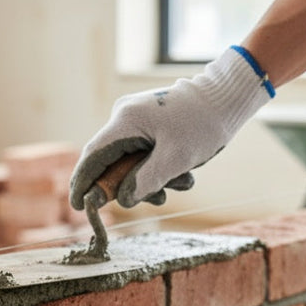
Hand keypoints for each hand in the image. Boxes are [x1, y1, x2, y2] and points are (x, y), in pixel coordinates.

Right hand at [70, 47, 272, 209]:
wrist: (226, 98)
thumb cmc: (203, 125)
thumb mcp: (175, 159)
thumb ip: (145, 181)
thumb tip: (124, 200)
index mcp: (125, 122)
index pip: (93, 157)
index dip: (83, 183)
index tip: (78, 207)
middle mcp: (125, 118)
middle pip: (112, 162)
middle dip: (131, 185)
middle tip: (156, 197)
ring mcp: (137, 120)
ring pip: (131, 161)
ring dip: (152, 179)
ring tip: (180, 182)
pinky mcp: (150, 123)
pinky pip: (145, 153)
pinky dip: (160, 168)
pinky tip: (183, 173)